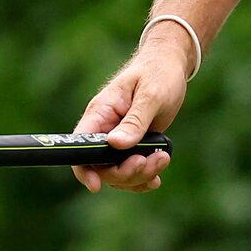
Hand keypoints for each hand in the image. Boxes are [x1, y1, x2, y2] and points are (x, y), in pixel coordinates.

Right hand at [70, 23, 193, 191]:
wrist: (170, 65)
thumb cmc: (158, 73)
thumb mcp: (150, 94)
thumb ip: (135, 120)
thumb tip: (116, 144)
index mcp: (100, 113)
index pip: (79, 146)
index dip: (83, 169)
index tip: (97, 185)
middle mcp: (105, 129)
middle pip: (100, 167)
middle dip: (124, 173)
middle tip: (149, 161)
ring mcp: (119, 140)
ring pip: (118, 173)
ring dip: (139, 175)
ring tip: (162, 159)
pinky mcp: (133, 145)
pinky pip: (131, 171)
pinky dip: (143, 178)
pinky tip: (157, 175)